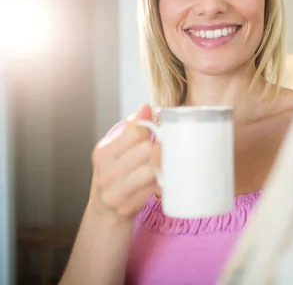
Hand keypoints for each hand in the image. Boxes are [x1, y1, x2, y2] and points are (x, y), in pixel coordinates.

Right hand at [89, 104, 160, 219]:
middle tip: (162, 152)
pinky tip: (157, 182)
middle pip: (145, 150)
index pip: (135, 131)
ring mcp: (114, 193)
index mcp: (102, 153)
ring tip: (160, 167)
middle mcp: (105, 173)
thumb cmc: (116, 176)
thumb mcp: (117, 151)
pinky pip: (153, 189)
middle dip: (157, 150)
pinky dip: (158, 184)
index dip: (150, 129)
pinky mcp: (126, 208)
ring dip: (160, 168)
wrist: (106, 215)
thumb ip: (131, 129)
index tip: (155, 131)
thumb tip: (147, 107)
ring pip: (151, 170)